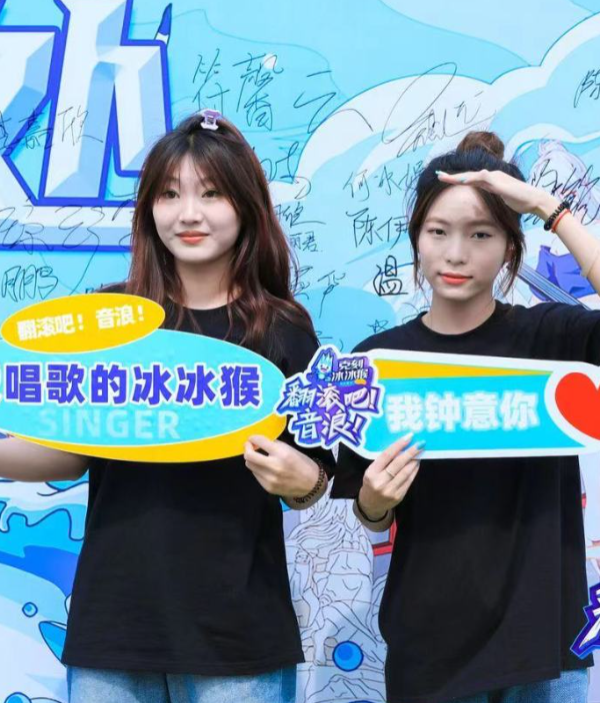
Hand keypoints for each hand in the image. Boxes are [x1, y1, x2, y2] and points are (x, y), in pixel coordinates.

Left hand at [244, 435, 319, 497]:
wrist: (312, 484)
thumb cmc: (302, 463)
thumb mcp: (291, 449)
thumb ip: (275, 445)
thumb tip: (260, 441)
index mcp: (282, 453)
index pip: (260, 441)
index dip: (253, 438)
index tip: (253, 438)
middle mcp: (274, 466)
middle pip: (248, 455)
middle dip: (247, 448)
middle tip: (250, 445)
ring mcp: (270, 479)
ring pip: (250, 465)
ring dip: (252, 459)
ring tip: (258, 457)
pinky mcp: (268, 487)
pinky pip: (256, 475)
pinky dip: (257, 469)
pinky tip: (264, 468)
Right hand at [358, 433, 423, 518]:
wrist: (370, 505)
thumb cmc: (371, 483)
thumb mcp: (371, 471)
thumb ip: (383, 462)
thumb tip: (401, 447)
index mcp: (371, 473)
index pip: (386, 455)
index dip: (398, 445)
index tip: (408, 437)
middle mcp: (380, 482)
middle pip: (398, 464)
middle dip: (410, 452)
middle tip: (420, 443)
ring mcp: (390, 490)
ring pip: (405, 472)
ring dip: (414, 461)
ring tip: (420, 452)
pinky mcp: (399, 496)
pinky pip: (408, 481)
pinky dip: (413, 471)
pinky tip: (416, 464)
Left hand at [436, 169, 559, 219]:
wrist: (534, 200)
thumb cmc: (519, 202)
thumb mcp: (501, 201)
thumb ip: (492, 199)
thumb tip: (484, 205)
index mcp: (491, 181)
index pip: (470, 179)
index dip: (457, 180)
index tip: (444, 180)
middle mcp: (491, 176)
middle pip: (468, 175)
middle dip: (453, 176)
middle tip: (438, 175)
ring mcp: (495, 178)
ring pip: (473, 175)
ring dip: (459, 176)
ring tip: (445, 177)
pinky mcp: (500, 182)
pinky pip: (483, 179)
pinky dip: (472, 179)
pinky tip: (463, 180)